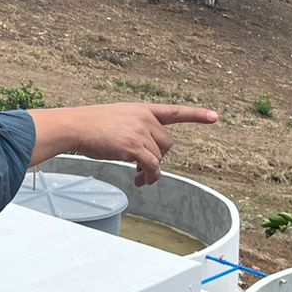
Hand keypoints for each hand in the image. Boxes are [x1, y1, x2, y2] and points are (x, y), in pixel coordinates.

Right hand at [31, 103, 218, 186]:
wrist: (76, 126)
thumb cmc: (90, 125)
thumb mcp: (117, 119)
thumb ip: (135, 129)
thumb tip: (145, 157)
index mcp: (142, 109)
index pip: (174, 111)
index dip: (196, 115)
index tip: (215, 117)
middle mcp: (145, 118)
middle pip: (167, 144)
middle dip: (158, 157)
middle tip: (143, 169)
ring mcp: (140, 131)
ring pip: (159, 157)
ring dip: (151, 170)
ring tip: (139, 178)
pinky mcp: (134, 147)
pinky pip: (152, 166)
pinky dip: (149, 176)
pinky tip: (140, 181)